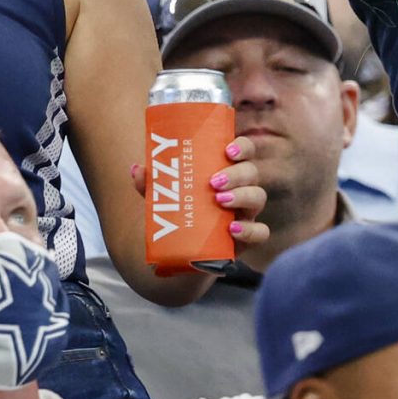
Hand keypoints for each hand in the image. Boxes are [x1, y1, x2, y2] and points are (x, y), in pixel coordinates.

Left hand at [129, 139, 271, 252]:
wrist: (184, 251)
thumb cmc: (181, 213)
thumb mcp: (164, 197)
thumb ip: (150, 185)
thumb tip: (136, 169)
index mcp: (227, 171)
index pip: (245, 151)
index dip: (242, 147)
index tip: (227, 150)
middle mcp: (242, 188)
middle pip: (252, 172)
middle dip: (236, 174)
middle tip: (213, 181)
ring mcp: (247, 213)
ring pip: (258, 197)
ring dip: (241, 196)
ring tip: (219, 201)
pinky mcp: (248, 238)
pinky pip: (261, 232)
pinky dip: (249, 230)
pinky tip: (232, 229)